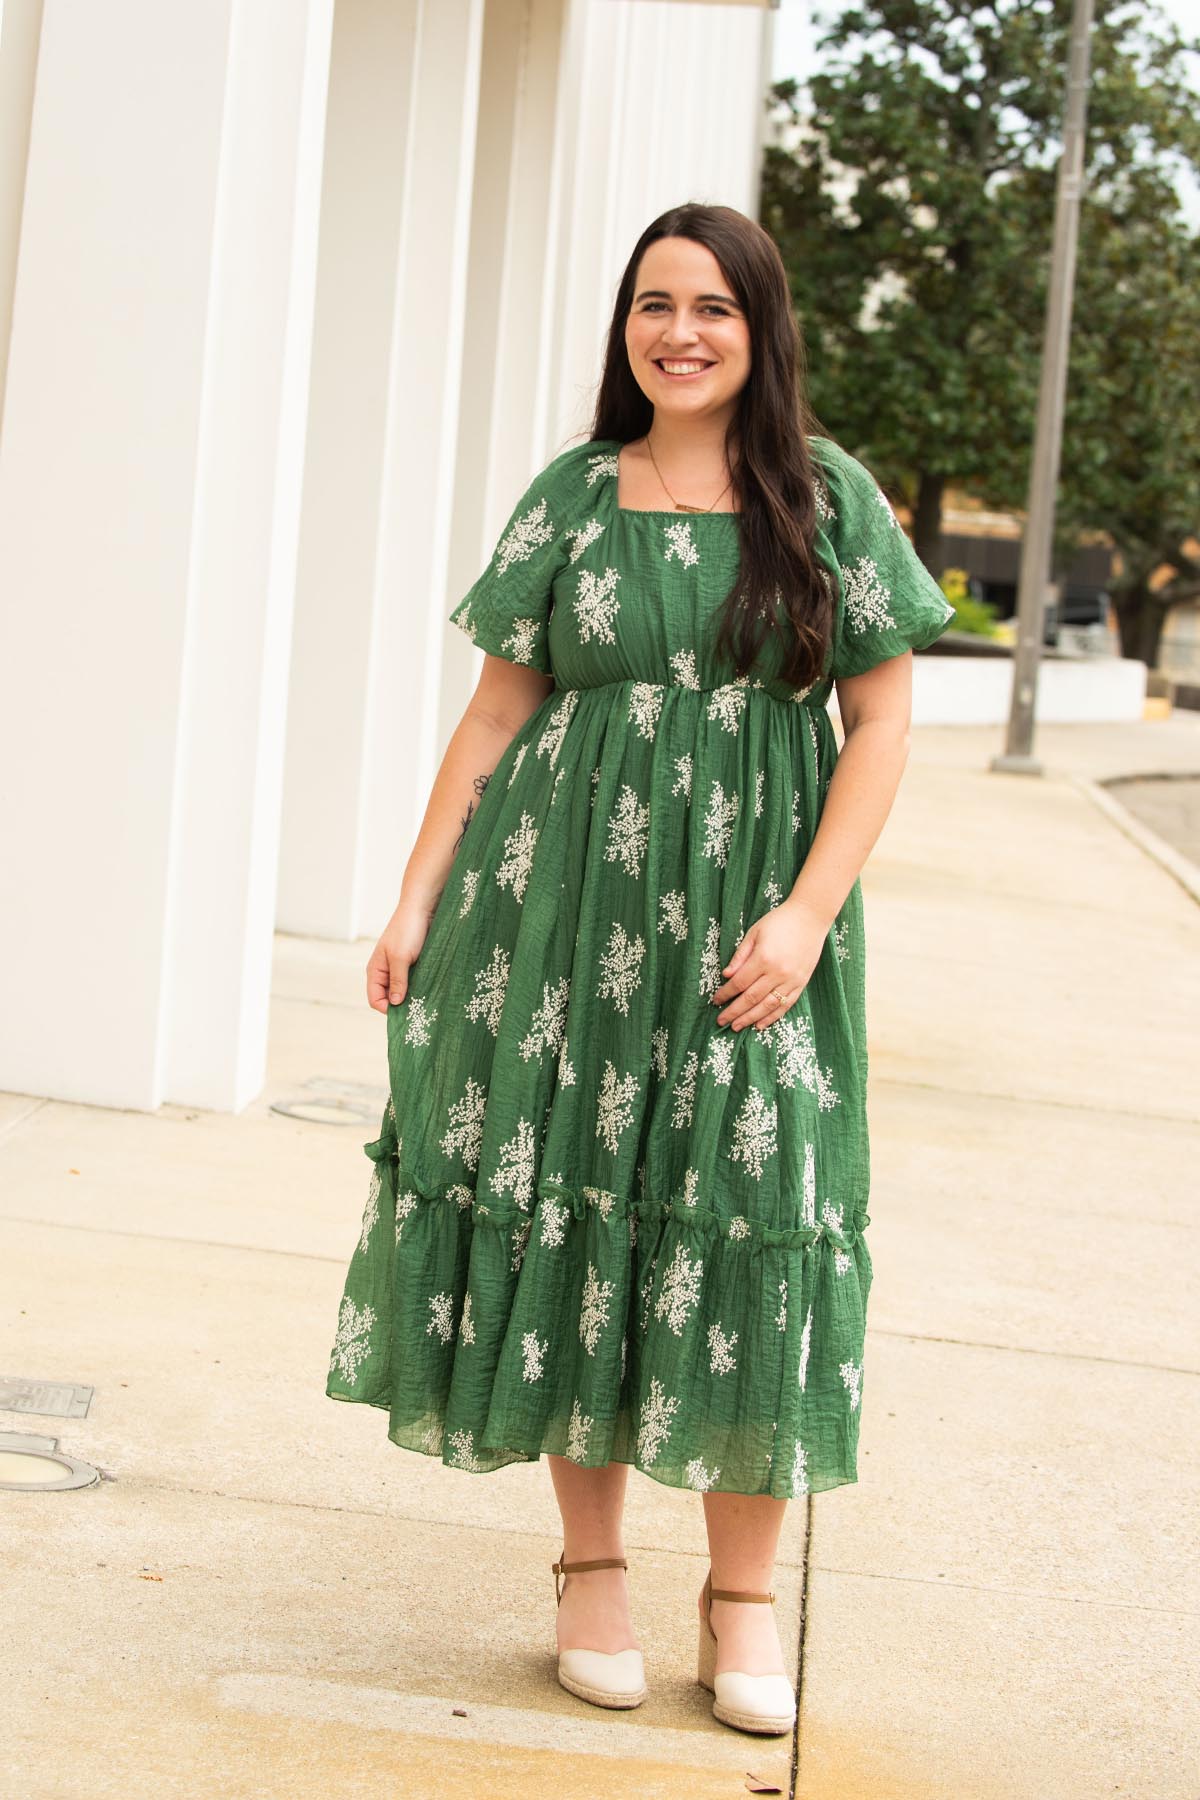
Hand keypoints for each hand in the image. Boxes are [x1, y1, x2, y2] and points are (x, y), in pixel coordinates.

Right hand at [365, 896, 437, 1013]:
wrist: (422, 908)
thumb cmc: (408, 929)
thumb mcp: (401, 957)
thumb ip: (397, 981)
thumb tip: (395, 1003)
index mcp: (375, 970)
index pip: (375, 999)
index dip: (387, 1008)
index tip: (405, 1011)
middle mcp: (386, 971)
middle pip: (388, 998)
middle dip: (401, 1004)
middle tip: (418, 1007)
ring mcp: (399, 968)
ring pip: (403, 991)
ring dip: (412, 996)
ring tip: (425, 998)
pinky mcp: (413, 964)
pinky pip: (414, 982)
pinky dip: (420, 987)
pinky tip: (430, 989)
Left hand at [710, 899, 827, 1031]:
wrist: (811, 917)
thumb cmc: (779, 922)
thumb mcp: (755, 932)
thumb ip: (740, 956)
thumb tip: (726, 975)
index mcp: (763, 958)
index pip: (739, 983)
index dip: (726, 994)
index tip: (716, 1001)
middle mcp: (778, 973)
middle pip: (751, 998)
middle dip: (734, 1012)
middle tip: (722, 1021)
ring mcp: (792, 980)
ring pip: (768, 1006)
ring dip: (751, 1018)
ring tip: (737, 1027)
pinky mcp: (801, 983)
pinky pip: (785, 1005)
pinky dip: (772, 1017)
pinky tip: (760, 1024)